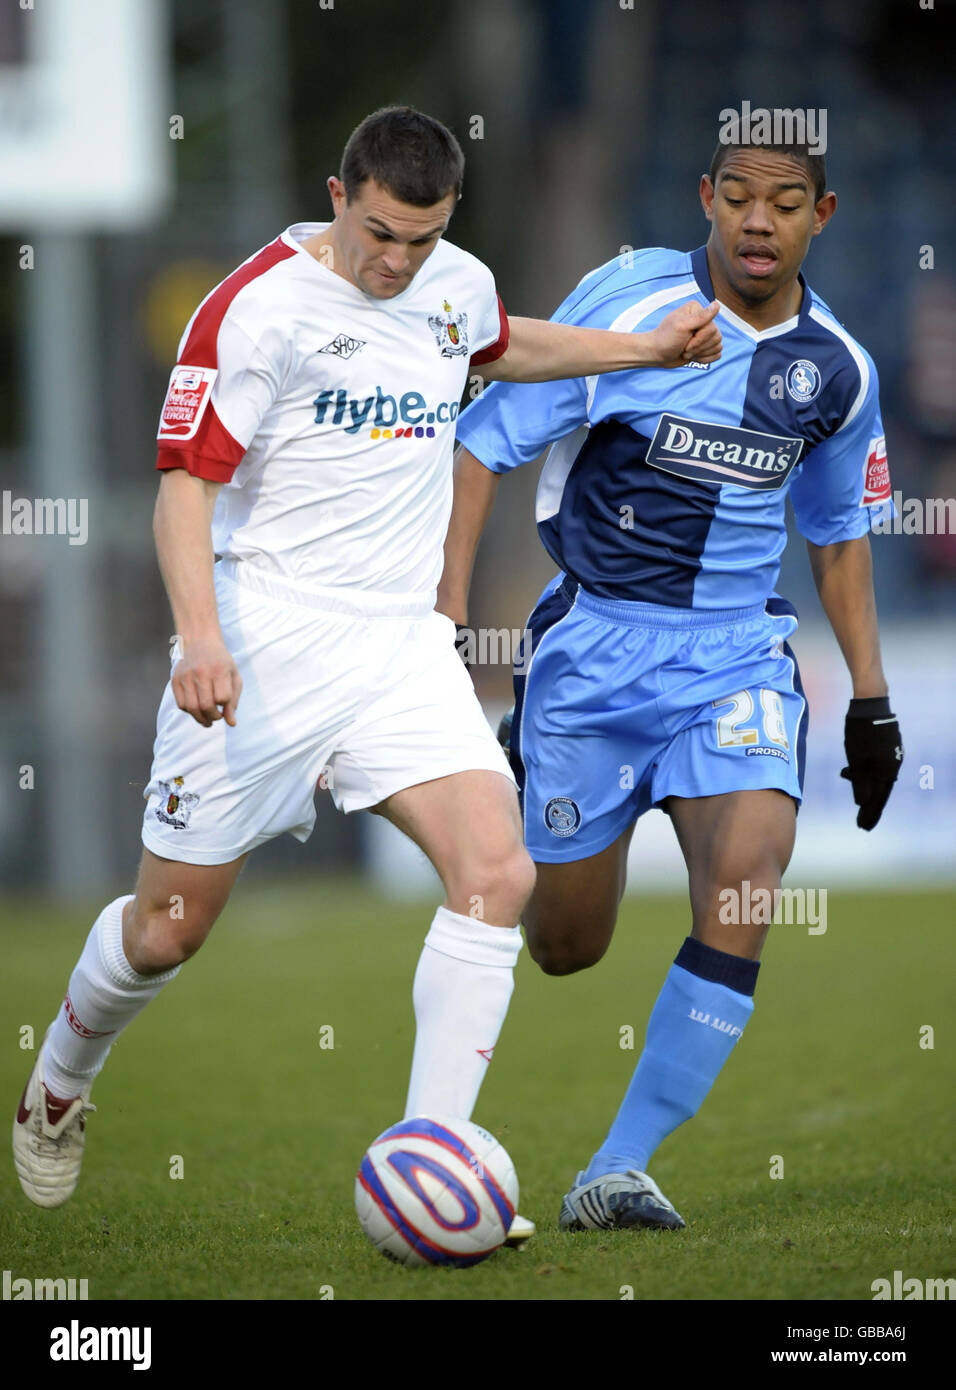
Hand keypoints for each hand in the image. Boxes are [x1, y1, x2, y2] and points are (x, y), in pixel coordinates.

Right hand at [172, 636, 241, 727]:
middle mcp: (200, 672)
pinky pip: (181, 704)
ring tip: (207, 720)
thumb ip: (234, 700)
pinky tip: (196, 709)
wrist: (200, 641)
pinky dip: (189, 711)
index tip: (225, 707)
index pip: (222, 698)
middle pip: (206, 705)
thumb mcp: (233, 676)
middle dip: (213, 717)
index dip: (225, 707)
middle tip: (216, 717)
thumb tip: (231, 724)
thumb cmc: (221, 662)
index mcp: (219, 670)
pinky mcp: (175, 679)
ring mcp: (186, 676)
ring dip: (201, 719)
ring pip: (191, 708)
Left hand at [650, 300, 721, 367]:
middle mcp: (703, 320)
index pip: (712, 328)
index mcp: (698, 311)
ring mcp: (705, 334)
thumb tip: (717, 304)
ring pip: (718, 346)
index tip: (685, 341)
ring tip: (687, 352)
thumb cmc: (665, 339)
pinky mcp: (705, 346)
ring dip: (701, 353)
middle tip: (684, 348)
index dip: (700, 339)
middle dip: (699, 347)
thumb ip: (700, 316)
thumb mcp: (681, 326)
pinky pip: (717, 354)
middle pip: (717, 337)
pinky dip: (706, 359)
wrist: (657, 354)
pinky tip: (694, 357)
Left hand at [840, 697, 902, 829]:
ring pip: (880, 780)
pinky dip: (870, 778)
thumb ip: (860, 782)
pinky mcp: (889, 748)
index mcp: (886, 771)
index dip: (869, 814)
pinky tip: (858, 778)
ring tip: (860, 806)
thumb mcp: (856, 759)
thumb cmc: (860, 732)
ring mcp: (893, 756)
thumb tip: (861, 803)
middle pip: (881, 792)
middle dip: (870, 808)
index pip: (877, 799)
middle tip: (862, 824)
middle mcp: (893, 766)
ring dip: (870, 792)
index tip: (862, 828)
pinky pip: (879, 769)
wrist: (871, 704)